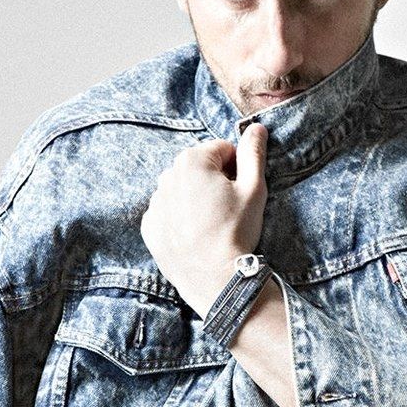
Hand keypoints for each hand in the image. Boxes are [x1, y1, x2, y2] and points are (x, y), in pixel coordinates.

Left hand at [139, 122, 268, 319]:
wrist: (214, 279)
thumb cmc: (236, 232)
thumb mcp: (254, 189)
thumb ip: (253, 153)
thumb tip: (256, 127)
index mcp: (192, 160)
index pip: (222, 150)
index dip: (237, 169)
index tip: (241, 192)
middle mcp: (167, 176)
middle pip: (199, 169)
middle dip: (214, 182)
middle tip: (228, 211)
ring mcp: (155, 203)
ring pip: (182, 190)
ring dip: (196, 200)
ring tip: (212, 225)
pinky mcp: (149, 227)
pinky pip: (167, 213)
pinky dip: (180, 220)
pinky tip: (196, 236)